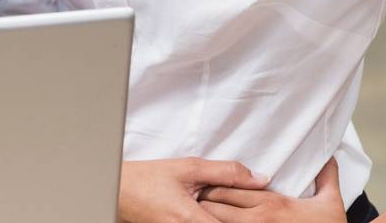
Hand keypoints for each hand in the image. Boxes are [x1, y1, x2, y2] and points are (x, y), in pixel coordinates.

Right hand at [120, 157, 269, 222]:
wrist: (119, 191)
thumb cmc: (148, 179)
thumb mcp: (188, 168)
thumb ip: (227, 173)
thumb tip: (261, 179)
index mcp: (191, 220)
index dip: (253, 221)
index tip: (266, 216)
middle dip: (243, 219)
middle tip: (258, 213)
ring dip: (227, 219)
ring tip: (229, 210)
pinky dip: (216, 221)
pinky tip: (216, 215)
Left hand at [199, 157, 345, 221]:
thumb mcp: (331, 202)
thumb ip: (326, 177)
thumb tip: (329, 156)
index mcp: (272, 202)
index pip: (229, 187)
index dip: (211, 184)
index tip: (201, 182)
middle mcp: (258, 218)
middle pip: (216, 204)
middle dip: (202, 199)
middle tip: (190, 195)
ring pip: (216, 221)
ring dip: (204, 215)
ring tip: (193, 211)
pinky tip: (205, 222)